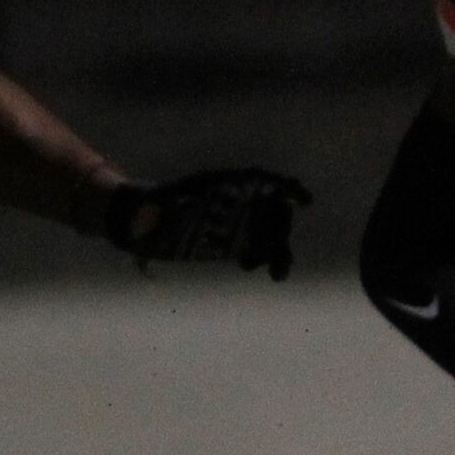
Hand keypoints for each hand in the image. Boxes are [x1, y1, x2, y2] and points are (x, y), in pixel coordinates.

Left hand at [106, 168, 312, 277]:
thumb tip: (173, 212)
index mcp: (225, 183)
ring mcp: (242, 221)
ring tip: (277, 274)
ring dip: (281, 251)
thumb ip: (164, 210)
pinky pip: (266, 250)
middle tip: (279, 253)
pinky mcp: (240, 242)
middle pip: (272, 210)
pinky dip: (273, 260)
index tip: (303, 201)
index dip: (286, 188)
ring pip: (273, 233)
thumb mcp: (156, 207)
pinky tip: (269, 273)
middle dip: (280, 230)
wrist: (150, 222)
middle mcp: (239, 199)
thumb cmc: (152, 209)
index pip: (263, 180)